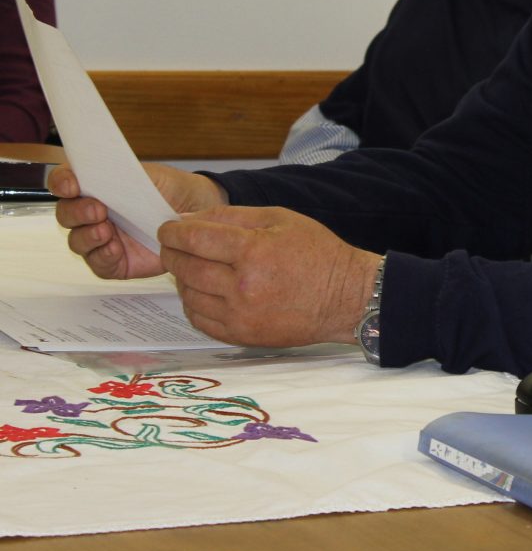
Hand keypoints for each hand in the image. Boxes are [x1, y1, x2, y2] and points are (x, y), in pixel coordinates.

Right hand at [51, 162, 227, 279]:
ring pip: (77, 241)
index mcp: (96, 187)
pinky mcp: (116, 262)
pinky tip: (114, 249)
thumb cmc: (171, 189)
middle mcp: (93, 213)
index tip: (71, 185)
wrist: (199, 211)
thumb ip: (121, 173)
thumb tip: (96, 170)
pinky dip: (102, 256)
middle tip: (98, 209)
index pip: (65, 183)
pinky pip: (98, 263)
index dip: (61, 182)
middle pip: (66, 214)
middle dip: (76, 212)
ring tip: (106, 231)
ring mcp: (103, 238)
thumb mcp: (149, 174)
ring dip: (87, 236)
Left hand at [158, 204, 379, 348]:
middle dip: (172, 254)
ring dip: (183, 279)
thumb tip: (190, 219)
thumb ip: (233, 216)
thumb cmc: (318, 253)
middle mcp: (243, 285)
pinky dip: (194, 304)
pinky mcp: (242, 335)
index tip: (167, 229)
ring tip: (192, 269)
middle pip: (186, 268)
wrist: (345, 297)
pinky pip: (200, 319)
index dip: (173, 232)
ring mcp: (241, 314)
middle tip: (173, 247)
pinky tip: (204, 292)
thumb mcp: (281, 219)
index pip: (194, 239)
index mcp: (254, 251)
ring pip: (189, 295)